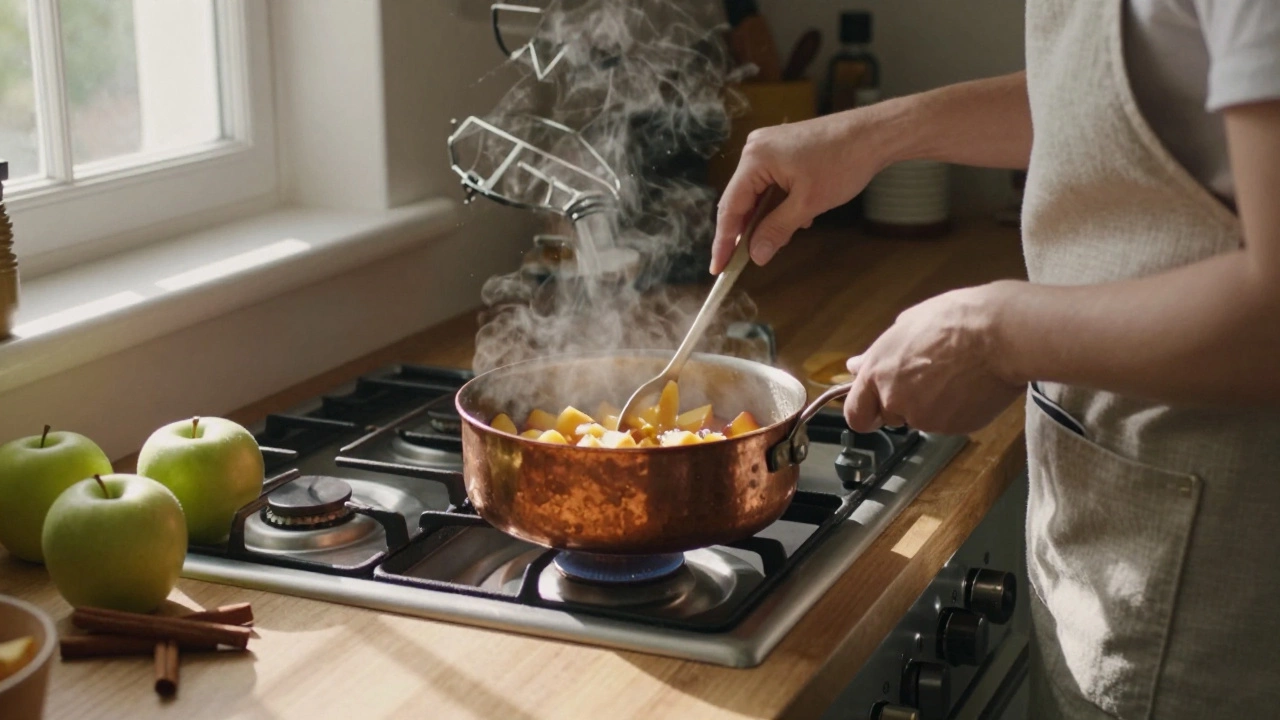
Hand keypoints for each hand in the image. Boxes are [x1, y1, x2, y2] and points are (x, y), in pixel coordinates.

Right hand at [711, 109, 894, 273]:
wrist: (874, 134)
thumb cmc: (843, 163)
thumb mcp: (808, 204)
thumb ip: (777, 230)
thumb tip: (756, 256)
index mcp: (755, 159)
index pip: (730, 207)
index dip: (724, 240)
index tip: (718, 267)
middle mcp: (755, 149)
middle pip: (741, 200)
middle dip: (749, 230)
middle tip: (750, 259)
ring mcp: (768, 146)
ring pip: (758, 193)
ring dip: (769, 217)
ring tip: (789, 233)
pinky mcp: (782, 148)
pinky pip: (770, 183)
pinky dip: (780, 203)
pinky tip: (800, 214)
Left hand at [843, 282, 1024, 434]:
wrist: (1000, 335)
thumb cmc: (954, 320)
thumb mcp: (906, 325)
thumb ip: (877, 354)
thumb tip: (855, 366)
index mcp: (878, 373)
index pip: (856, 414)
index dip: (866, 412)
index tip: (875, 407)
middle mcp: (896, 401)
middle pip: (891, 416)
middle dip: (904, 403)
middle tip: (929, 377)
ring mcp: (925, 418)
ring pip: (922, 419)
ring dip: (933, 405)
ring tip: (956, 374)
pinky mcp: (954, 428)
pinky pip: (949, 422)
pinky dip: (956, 409)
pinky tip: (970, 385)